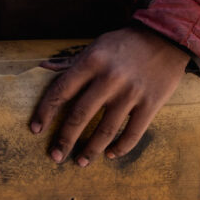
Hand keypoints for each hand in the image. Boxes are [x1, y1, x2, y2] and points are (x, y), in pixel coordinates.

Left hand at [30, 27, 188, 166]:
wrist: (164, 37)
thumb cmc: (123, 44)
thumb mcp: (95, 46)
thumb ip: (70, 62)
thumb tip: (41, 68)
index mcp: (92, 61)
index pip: (61, 91)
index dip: (46, 112)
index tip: (36, 130)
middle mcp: (109, 78)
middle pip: (80, 116)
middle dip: (65, 140)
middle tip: (55, 156)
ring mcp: (131, 92)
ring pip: (105, 131)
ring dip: (90, 150)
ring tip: (80, 162)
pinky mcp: (151, 104)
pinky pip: (132, 134)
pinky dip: (119, 149)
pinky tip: (109, 154)